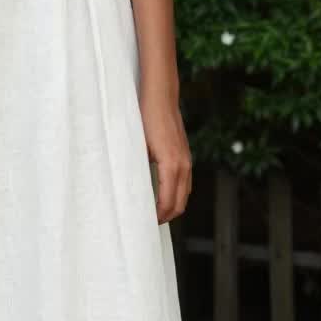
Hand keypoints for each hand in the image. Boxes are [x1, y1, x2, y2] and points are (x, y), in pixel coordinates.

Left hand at [139, 96, 191, 223]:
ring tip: (154, 213)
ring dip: (172, 206)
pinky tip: (162, 194)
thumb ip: (138, 169)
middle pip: (180, 204)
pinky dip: (176, 194)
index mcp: (171, 165)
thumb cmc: (145, 118)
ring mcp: (187, 160)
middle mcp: (183, 165)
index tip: (144, 224)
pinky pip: (185, 182)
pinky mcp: (185, 155)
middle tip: (148, 224)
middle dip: (166, 217)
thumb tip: (132, 192)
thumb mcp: (137, 146)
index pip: (167, 203)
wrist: (160, 96)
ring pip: (185, 194)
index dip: (158, 217)